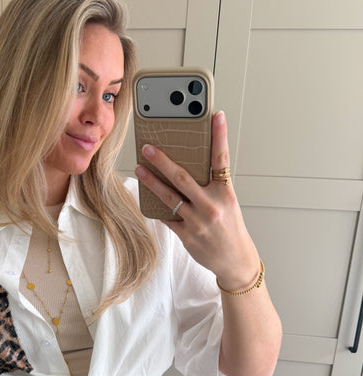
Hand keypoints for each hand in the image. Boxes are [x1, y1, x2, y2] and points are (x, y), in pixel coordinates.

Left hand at [135, 111, 259, 290]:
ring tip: (139, 169)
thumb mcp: (228, 203)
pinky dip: (157, 207)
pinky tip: (146, 197)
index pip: (222, 159)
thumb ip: (212, 185)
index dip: (219, 136)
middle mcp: (211, 205)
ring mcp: (197, 221)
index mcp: (225, 193)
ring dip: (151, 181)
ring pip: (169, 196)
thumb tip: (190, 165)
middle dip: (163, 160)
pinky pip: (167, 217)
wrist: (235, 260)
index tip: (215, 115)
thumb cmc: (231, 228)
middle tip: (148, 147)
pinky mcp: (186, 235)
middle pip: (183, 177)